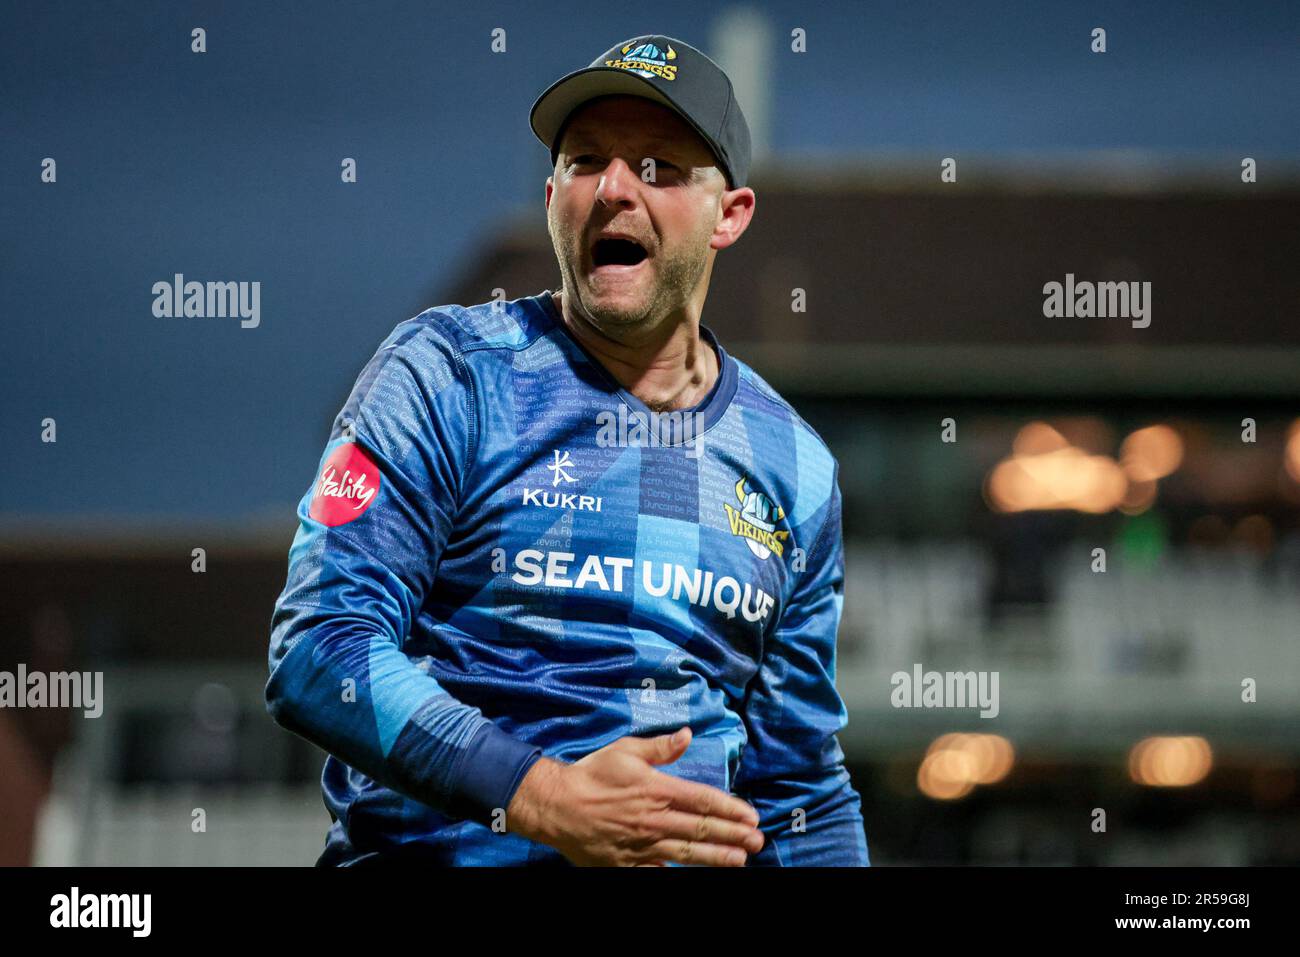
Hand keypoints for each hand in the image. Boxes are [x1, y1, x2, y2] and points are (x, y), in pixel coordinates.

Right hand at [505, 727, 763, 866]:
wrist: (556, 807)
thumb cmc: (591, 775)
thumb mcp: (625, 751)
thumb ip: (660, 747)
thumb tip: (688, 735)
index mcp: (657, 790)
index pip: (704, 801)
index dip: (731, 809)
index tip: (751, 816)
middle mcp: (655, 820)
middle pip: (702, 830)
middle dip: (734, 836)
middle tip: (758, 841)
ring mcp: (643, 846)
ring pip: (688, 854)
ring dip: (717, 858)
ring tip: (740, 861)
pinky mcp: (629, 864)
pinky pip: (659, 871)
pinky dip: (679, 873)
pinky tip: (695, 875)